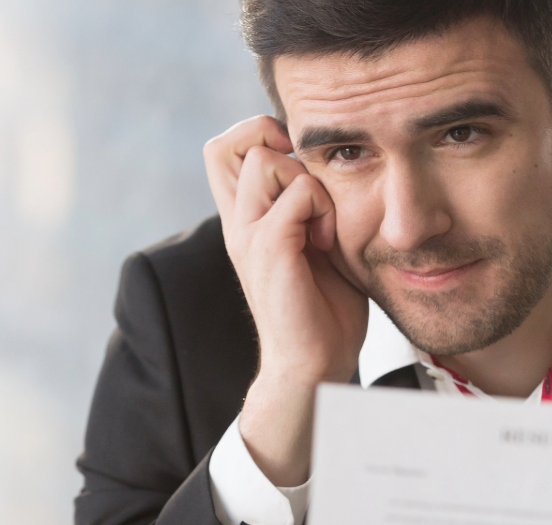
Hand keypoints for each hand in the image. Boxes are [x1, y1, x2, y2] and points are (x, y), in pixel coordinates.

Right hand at [203, 115, 367, 486]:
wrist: (315, 362)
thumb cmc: (322, 308)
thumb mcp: (313, 242)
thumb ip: (308, 204)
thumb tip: (327, 166)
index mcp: (244, 219)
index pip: (223, 149)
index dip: (256, 134)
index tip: (297, 159)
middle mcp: (237, 222)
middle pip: (226, 144)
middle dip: (272, 142)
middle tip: (307, 179)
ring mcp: (247, 234)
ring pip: (265, 159)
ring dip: (305, 179)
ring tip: (322, 220)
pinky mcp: (269, 248)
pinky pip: (298, 193)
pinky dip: (322, 207)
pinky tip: (328, 242)